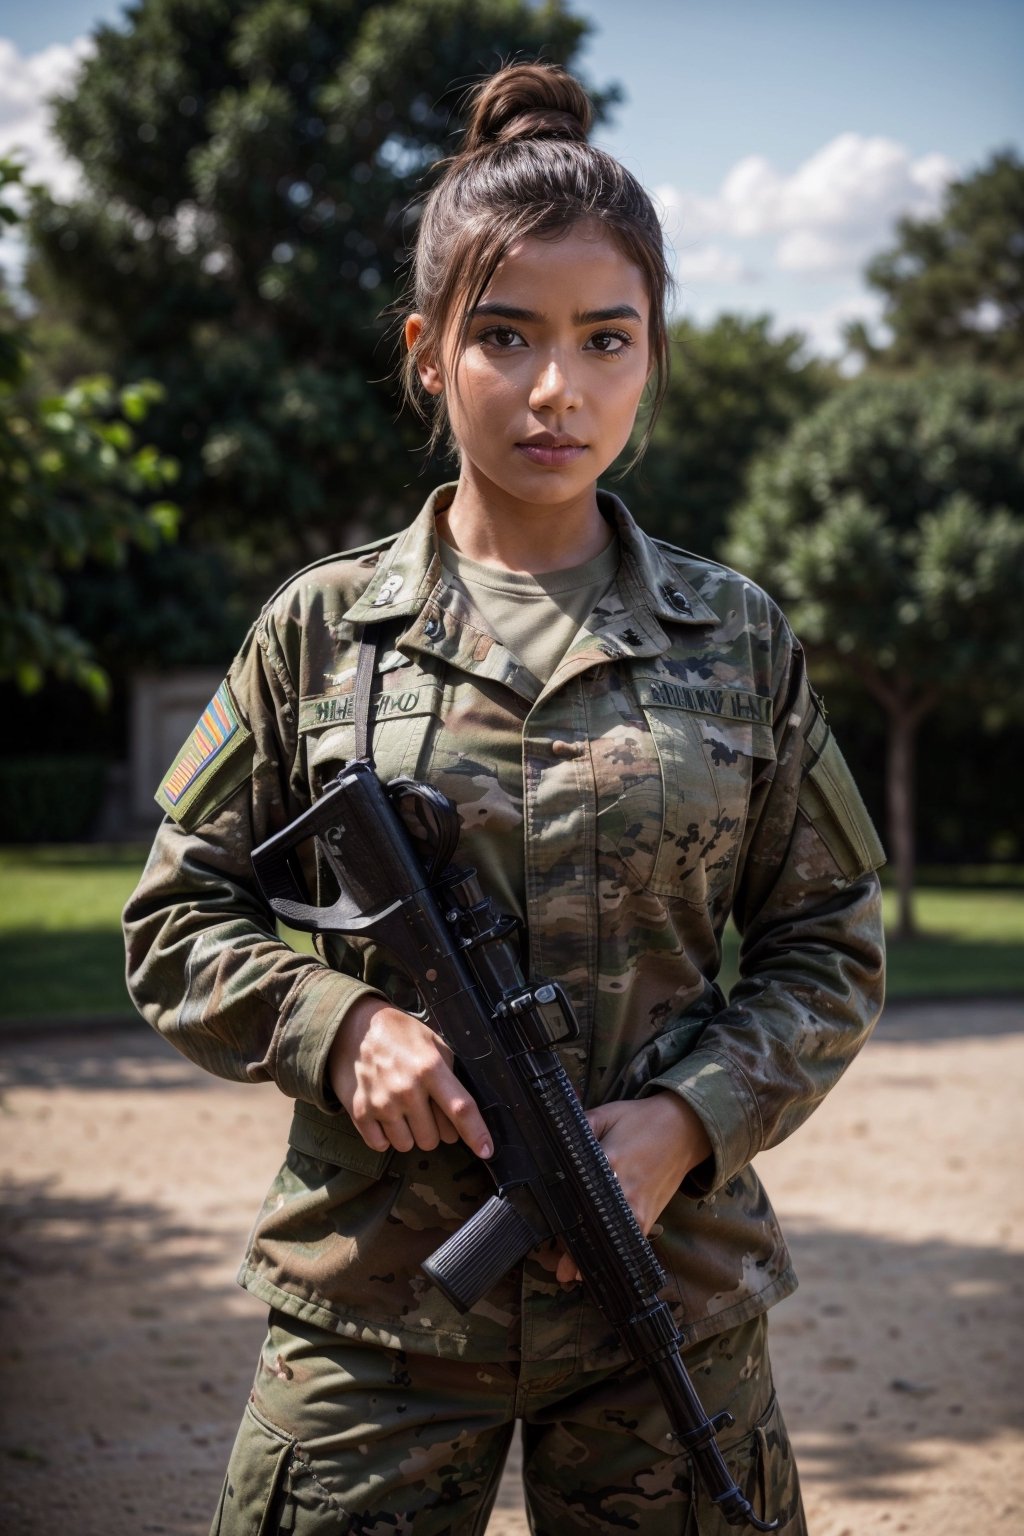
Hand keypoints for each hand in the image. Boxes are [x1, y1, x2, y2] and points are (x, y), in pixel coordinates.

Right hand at [328, 996, 492, 1159]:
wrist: (353, 1026)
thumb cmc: (399, 1033)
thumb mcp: (433, 1042)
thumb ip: (449, 1074)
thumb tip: (462, 1110)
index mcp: (430, 1068)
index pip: (461, 1109)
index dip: (476, 1133)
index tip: (486, 1150)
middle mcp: (407, 1089)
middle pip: (434, 1138)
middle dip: (435, 1129)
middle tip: (425, 1109)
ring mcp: (382, 1103)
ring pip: (408, 1145)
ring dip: (410, 1134)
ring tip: (403, 1109)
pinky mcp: (360, 1112)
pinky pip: (381, 1145)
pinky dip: (385, 1136)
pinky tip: (385, 1116)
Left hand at [540, 1093, 712, 1285]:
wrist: (684, 1128)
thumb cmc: (640, 1119)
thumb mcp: (605, 1114)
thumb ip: (577, 1129)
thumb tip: (548, 1141)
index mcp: (608, 1162)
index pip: (576, 1195)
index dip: (558, 1213)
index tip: (544, 1227)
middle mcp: (622, 1192)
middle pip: (589, 1225)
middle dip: (570, 1244)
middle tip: (553, 1262)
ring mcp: (638, 1210)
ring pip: (608, 1242)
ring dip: (588, 1257)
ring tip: (568, 1273)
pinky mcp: (649, 1219)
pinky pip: (627, 1244)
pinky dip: (612, 1255)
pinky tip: (595, 1268)